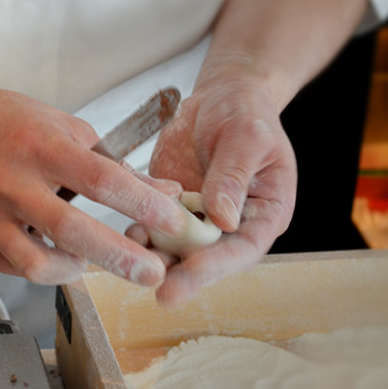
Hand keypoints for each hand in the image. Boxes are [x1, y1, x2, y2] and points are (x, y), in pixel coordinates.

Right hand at [0, 80, 189, 285]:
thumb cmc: (7, 124)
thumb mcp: (64, 128)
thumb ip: (113, 163)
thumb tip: (165, 192)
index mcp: (38, 146)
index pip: (100, 179)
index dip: (142, 204)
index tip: (173, 222)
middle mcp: (7, 181)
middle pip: (70, 231)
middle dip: (119, 257)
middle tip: (151, 273)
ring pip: (36, 264)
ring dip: (75, 271)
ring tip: (92, 264)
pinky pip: (12, 267)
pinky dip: (42, 267)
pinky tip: (54, 254)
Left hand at [135, 70, 296, 304]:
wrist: (222, 96)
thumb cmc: (246, 113)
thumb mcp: (248, 138)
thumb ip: (234, 176)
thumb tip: (224, 218)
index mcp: (264, 213)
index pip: (244, 248)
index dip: (219, 264)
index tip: (193, 271)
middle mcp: (231, 225)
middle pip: (208, 259)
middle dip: (184, 275)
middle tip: (161, 292)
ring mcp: (198, 217)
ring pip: (176, 248)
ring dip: (155, 257)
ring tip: (133, 262)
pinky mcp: (171, 206)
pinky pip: (153, 223)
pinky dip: (138, 228)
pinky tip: (123, 229)